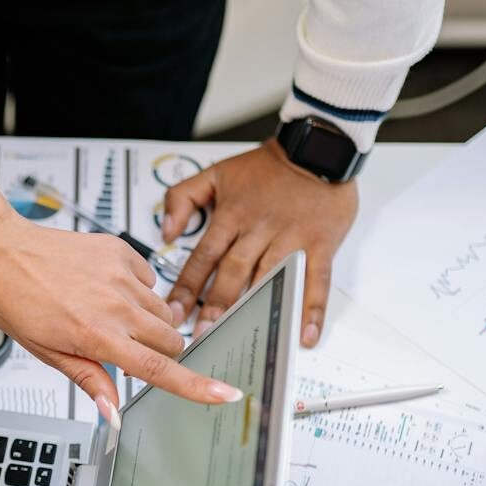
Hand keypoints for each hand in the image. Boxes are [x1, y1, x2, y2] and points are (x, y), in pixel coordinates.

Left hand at [0, 145, 241, 410]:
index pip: (160, 368)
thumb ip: (89, 379)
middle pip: (173, 340)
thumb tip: (113, 413)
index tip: (226, 393)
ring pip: (164, 311)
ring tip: (109, 316)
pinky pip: (150, 280)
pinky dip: (137, 292)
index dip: (197, 385)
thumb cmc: (16, 300)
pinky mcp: (121, 251)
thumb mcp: (48, 352)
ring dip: (149, 323)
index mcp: (98, 335)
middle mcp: (116, 304)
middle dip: (162, 352)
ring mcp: (121, 275)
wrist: (2, 251)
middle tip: (128, 350)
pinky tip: (106, 290)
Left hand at [161, 138, 357, 346]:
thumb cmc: (266, 166)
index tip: (172, 314)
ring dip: (254, 309)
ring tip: (241, 338)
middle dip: (215, 306)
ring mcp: (290, 238)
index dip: (186, 288)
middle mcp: (258, 229)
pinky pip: (316, 279)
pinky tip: (304, 334)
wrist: (316, 147)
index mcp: (231, 216)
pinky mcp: (320, 243)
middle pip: (232, 272)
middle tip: (202, 335)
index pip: (202, 258)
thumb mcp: (215, 173)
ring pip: (268, 278)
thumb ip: (182, 198)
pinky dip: (312, 308)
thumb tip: (165, 232)